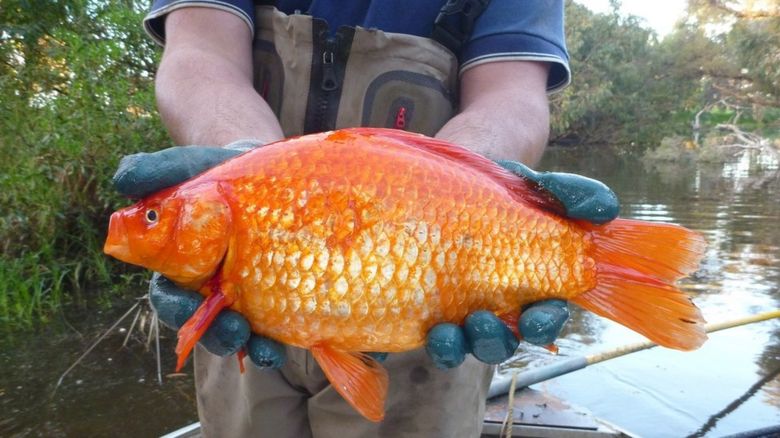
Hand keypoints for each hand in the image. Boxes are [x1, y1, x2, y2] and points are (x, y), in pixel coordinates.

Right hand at [115, 141, 286, 368]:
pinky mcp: (274, 296)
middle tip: (234, 332)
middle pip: (204, 324)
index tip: (186, 305)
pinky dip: (275, 342)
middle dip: (216, 334)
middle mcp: (208, 288)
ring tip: (265, 350)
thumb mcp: (186, 166)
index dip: (175, 307)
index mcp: (179, 265)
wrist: (264, 169)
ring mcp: (242, 295)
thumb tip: (122, 183)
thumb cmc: (215, 171)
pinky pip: (272, 327)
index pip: (169, 296)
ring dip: (248, 345)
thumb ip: (154, 171)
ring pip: (238, 331)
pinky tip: (283, 346)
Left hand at [423, 160, 617, 368]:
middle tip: (484, 321)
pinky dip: (440, 345)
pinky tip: (434, 331)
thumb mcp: (535, 187)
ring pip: (472, 346)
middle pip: (507, 341)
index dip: (545, 324)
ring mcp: (465, 313)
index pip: (546, 317)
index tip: (535, 318)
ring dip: (465, 345)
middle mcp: (500, 307)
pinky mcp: (433, 311)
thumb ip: (571, 195)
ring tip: (454, 328)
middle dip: (498, 340)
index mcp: (532, 286)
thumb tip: (604, 210)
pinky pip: (438, 343)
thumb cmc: (501, 191)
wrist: (450, 184)